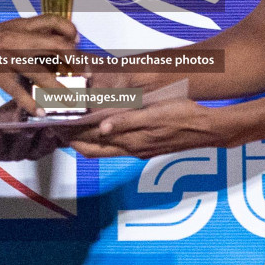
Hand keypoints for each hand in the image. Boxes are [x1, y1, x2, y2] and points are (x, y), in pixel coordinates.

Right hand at [0, 16, 78, 111]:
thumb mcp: (4, 32)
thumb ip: (26, 37)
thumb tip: (50, 47)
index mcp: (20, 25)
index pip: (54, 21)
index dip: (71, 32)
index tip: (78, 44)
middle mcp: (17, 37)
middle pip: (57, 45)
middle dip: (75, 63)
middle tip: (84, 77)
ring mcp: (7, 55)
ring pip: (42, 72)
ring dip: (60, 89)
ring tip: (71, 102)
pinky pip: (18, 90)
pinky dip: (31, 102)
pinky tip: (40, 112)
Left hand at [0, 101, 68, 162]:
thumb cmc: (5, 121)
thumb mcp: (24, 110)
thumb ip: (38, 101)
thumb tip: (55, 80)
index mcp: (40, 142)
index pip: (57, 141)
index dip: (65, 135)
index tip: (70, 124)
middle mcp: (29, 151)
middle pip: (43, 148)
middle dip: (48, 139)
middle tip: (52, 128)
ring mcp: (11, 153)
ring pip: (22, 150)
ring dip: (26, 139)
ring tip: (28, 128)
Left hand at [70, 98, 245, 158]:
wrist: (208, 127)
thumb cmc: (183, 117)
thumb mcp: (155, 115)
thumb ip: (127, 122)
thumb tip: (101, 128)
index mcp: (131, 143)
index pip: (91, 145)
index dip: (71, 136)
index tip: (56, 124)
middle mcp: (131, 149)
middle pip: (93, 149)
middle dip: (73, 137)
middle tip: (57, 122)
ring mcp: (139, 148)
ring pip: (104, 146)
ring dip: (87, 135)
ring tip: (73, 120)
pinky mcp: (146, 144)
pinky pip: (117, 142)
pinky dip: (103, 134)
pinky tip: (101, 122)